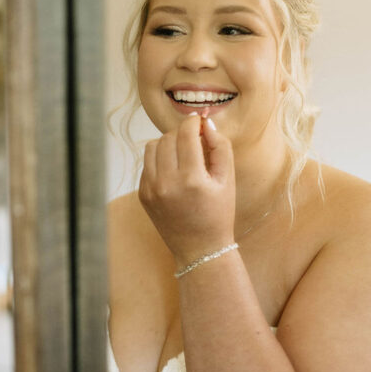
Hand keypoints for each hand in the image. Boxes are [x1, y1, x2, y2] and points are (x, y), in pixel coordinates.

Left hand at [139, 112, 236, 266]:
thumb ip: (220, 146)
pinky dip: (159, 161)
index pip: (186, 134)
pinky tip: (174, 171)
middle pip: (168, 138)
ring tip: (182, 154)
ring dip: (167, 144)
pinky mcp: (143, 195)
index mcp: (191, 179)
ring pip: (152, 147)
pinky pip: (147, 164)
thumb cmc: (218, 214)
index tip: (200, 123)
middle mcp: (167, 183)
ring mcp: (151, 190)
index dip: (193, 122)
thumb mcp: (227, 180)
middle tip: (194, 141)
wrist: (200, 249)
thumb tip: (206, 122)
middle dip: (181, 134)